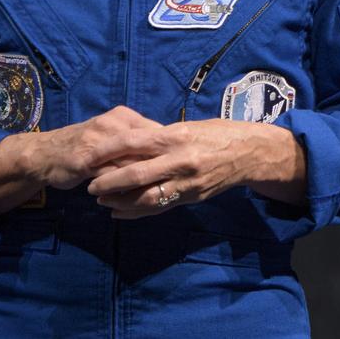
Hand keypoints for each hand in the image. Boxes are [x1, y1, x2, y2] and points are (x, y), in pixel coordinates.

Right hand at [0, 104, 163, 220]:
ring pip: (131, 163)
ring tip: (157, 193)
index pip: (157, 132)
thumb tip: (170, 149)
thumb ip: (138, 139)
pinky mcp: (86, 161)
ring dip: (145, 180)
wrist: (46, 154)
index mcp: (124, 117)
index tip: (181, 166)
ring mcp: (99, 142)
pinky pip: (111, 177)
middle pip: (148, 147)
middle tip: (174, 183)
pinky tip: (132, 199)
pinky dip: (124, 189)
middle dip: (162, 166)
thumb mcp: (114, 135)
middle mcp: (113, 125)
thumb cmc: (86, 146)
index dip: (170, 151)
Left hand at [85, 120, 301, 218]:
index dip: (107, 151)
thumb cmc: (218, 133)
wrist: (250, 153)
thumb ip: (162, 137)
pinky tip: (120, 212)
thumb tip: (131, 144)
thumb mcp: (189, 126)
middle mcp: (179, 160)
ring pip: (145, 197)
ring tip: (102, 201)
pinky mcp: (191, 197)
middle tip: (90, 186)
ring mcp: (186, 182)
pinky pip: (159, 207)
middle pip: (135, 174)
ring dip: (120, 201)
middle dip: (108, 182)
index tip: (89, 156)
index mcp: (176, 136)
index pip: (133, 142)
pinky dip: (137, 212)